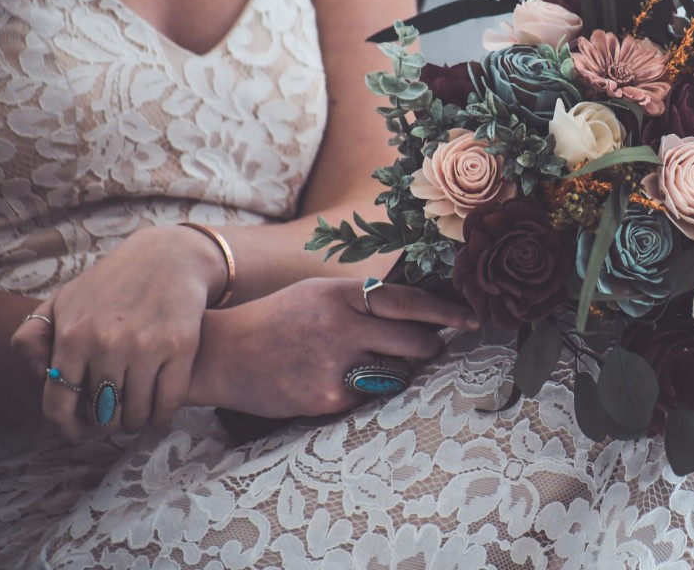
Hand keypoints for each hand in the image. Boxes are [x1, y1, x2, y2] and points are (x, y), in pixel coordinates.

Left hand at [10, 225, 226, 439]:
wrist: (168, 257)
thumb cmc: (112, 284)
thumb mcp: (63, 300)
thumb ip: (33, 338)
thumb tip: (39, 377)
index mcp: (72, 335)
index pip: (59, 404)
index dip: (68, 427)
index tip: (79, 431)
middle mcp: (107, 343)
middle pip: (101, 414)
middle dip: (106, 422)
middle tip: (114, 415)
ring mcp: (146, 346)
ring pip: (135, 413)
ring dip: (135, 422)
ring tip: (136, 414)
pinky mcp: (181, 346)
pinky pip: (168, 402)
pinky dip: (162, 416)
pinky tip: (159, 412)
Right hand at [187, 277, 478, 418]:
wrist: (221, 355)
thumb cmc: (276, 321)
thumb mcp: (317, 293)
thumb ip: (361, 300)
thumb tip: (414, 309)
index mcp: (340, 294)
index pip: (408, 301)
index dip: (445, 312)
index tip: (471, 319)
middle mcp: (341, 327)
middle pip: (414, 343)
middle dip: (428, 348)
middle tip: (429, 349)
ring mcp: (334, 365)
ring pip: (396, 374)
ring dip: (394, 371)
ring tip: (363, 364)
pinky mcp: (326, 399)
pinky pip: (366, 398)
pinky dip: (361, 393)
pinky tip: (331, 382)